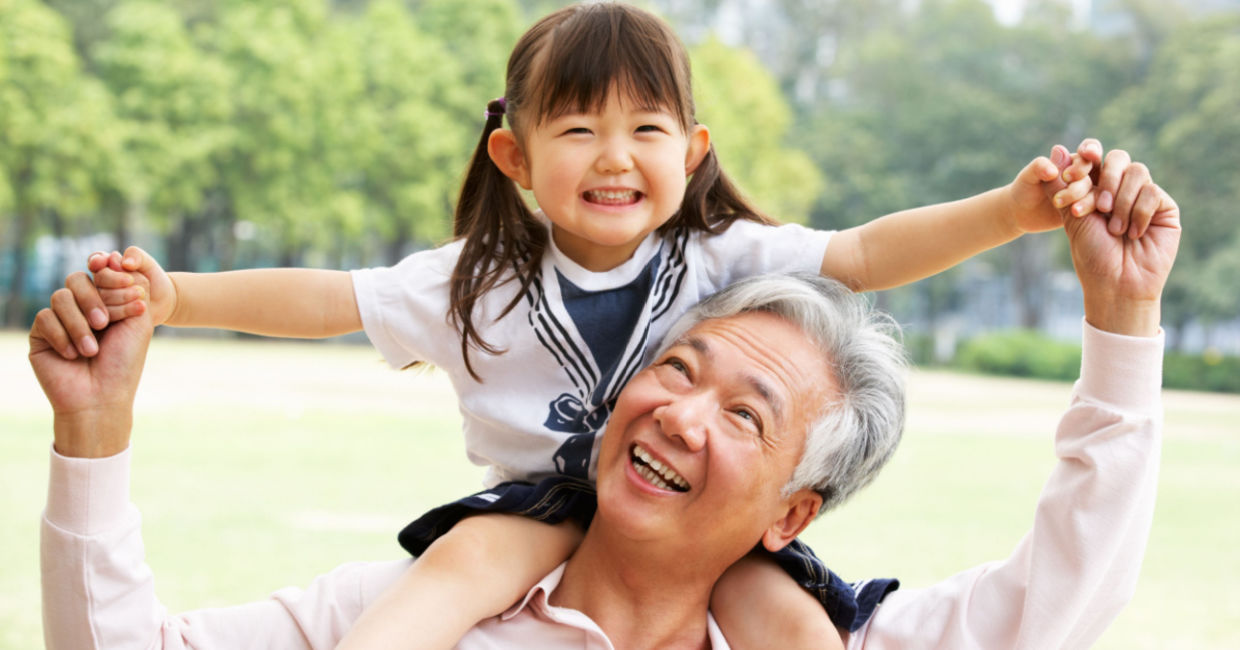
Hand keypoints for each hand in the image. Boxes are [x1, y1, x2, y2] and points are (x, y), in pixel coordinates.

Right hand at [30, 278, 154, 457]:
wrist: (102, 397)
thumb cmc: (124, 363)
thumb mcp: (138, 321)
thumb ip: (132, 287)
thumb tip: (115, 257)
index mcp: (105, 303)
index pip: (101, 275)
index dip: (113, 279)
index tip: (132, 294)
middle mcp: (81, 309)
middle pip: (77, 279)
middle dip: (95, 299)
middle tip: (105, 324)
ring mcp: (59, 321)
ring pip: (60, 297)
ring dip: (79, 323)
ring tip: (91, 349)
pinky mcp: (40, 335)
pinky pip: (45, 318)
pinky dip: (62, 336)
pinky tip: (73, 356)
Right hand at [89, 246, 176, 328]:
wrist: (163, 302)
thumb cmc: (153, 279)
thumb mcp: (147, 263)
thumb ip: (136, 256)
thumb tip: (124, 263)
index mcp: (106, 266)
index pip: (95, 260)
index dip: (96, 261)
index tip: (101, 263)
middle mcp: (99, 283)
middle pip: (97, 278)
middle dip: (113, 278)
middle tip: (130, 280)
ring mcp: (101, 301)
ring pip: (100, 298)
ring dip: (120, 295)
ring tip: (140, 294)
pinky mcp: (106, 317)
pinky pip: (106, 315)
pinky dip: (122, 310)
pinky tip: (140, 308)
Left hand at [1006, 139, 1100, 233]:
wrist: (1021, 212)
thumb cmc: (1025, 188)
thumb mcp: (1028, 176)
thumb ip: (1040, 166)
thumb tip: (1056, 163)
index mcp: (1073, 160)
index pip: (1090, 149)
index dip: (1092, 150)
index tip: (1085, 155)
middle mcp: (1086, 175)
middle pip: (1095, 171)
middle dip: (1080, 181)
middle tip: (1061, 191)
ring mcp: (1089, 192)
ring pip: (1098, 191)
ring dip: (1086, 199)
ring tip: (1069, 209)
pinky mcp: (1089, 210)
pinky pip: (1096, 208)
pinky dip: (1089, 209)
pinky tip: (1076, 213)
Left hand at [1062, 151, 1179, 336]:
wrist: (1115, 284)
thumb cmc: (1091, 255)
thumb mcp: (1073, 218)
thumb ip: (1065, 185)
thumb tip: (1056, 149)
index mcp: (1096, 189)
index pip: (1094, 160)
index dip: (1085, 159)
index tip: (1071, 174)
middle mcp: (1121, 189)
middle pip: (1118, 158)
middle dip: (1105, 178)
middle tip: (1097, 207)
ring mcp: (1144, 196)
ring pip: (1137, 172)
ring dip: (1120, 200)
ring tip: (1114, 228)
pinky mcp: (1165, 207)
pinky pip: (1153, 192)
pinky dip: (1138, 212)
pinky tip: (1133, 233)